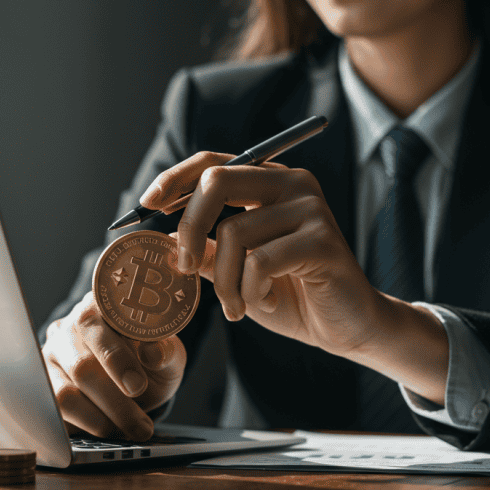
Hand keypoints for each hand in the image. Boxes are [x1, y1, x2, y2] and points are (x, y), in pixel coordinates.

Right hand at [41, 291, 185, 439]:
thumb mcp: (167, 354)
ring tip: (132, 430)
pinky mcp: (44, 387)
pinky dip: (87, 427)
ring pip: (65, 394)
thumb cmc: (149, 361)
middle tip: (141, 423)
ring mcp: (52, 358)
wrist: (136, 382)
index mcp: (101, 307)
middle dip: (114, 400)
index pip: (98, 326)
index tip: (138, 386)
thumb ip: (165, 351)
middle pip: (82, 366)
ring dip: (102, 420)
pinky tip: (110, 430)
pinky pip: (56, 413)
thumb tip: (153, 351)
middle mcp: (70, 329)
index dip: (117, 358)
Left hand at [140, 151, 448, 403]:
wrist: (344, 327)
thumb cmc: (289, 295)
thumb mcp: (233, 270)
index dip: (172, 180)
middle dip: (187, 228)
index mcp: (269, 181)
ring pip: (233, 233)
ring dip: (222, 281)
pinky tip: (261, 302)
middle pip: (216, 182)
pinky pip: (260, 261)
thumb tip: (158, 237)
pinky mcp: (322, 240)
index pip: (211, 162)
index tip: (145, 207)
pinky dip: (249, 290)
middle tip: (181, 266)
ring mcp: (310, 208)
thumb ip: (203, 249)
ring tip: (234, 305)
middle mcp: (292, 183)